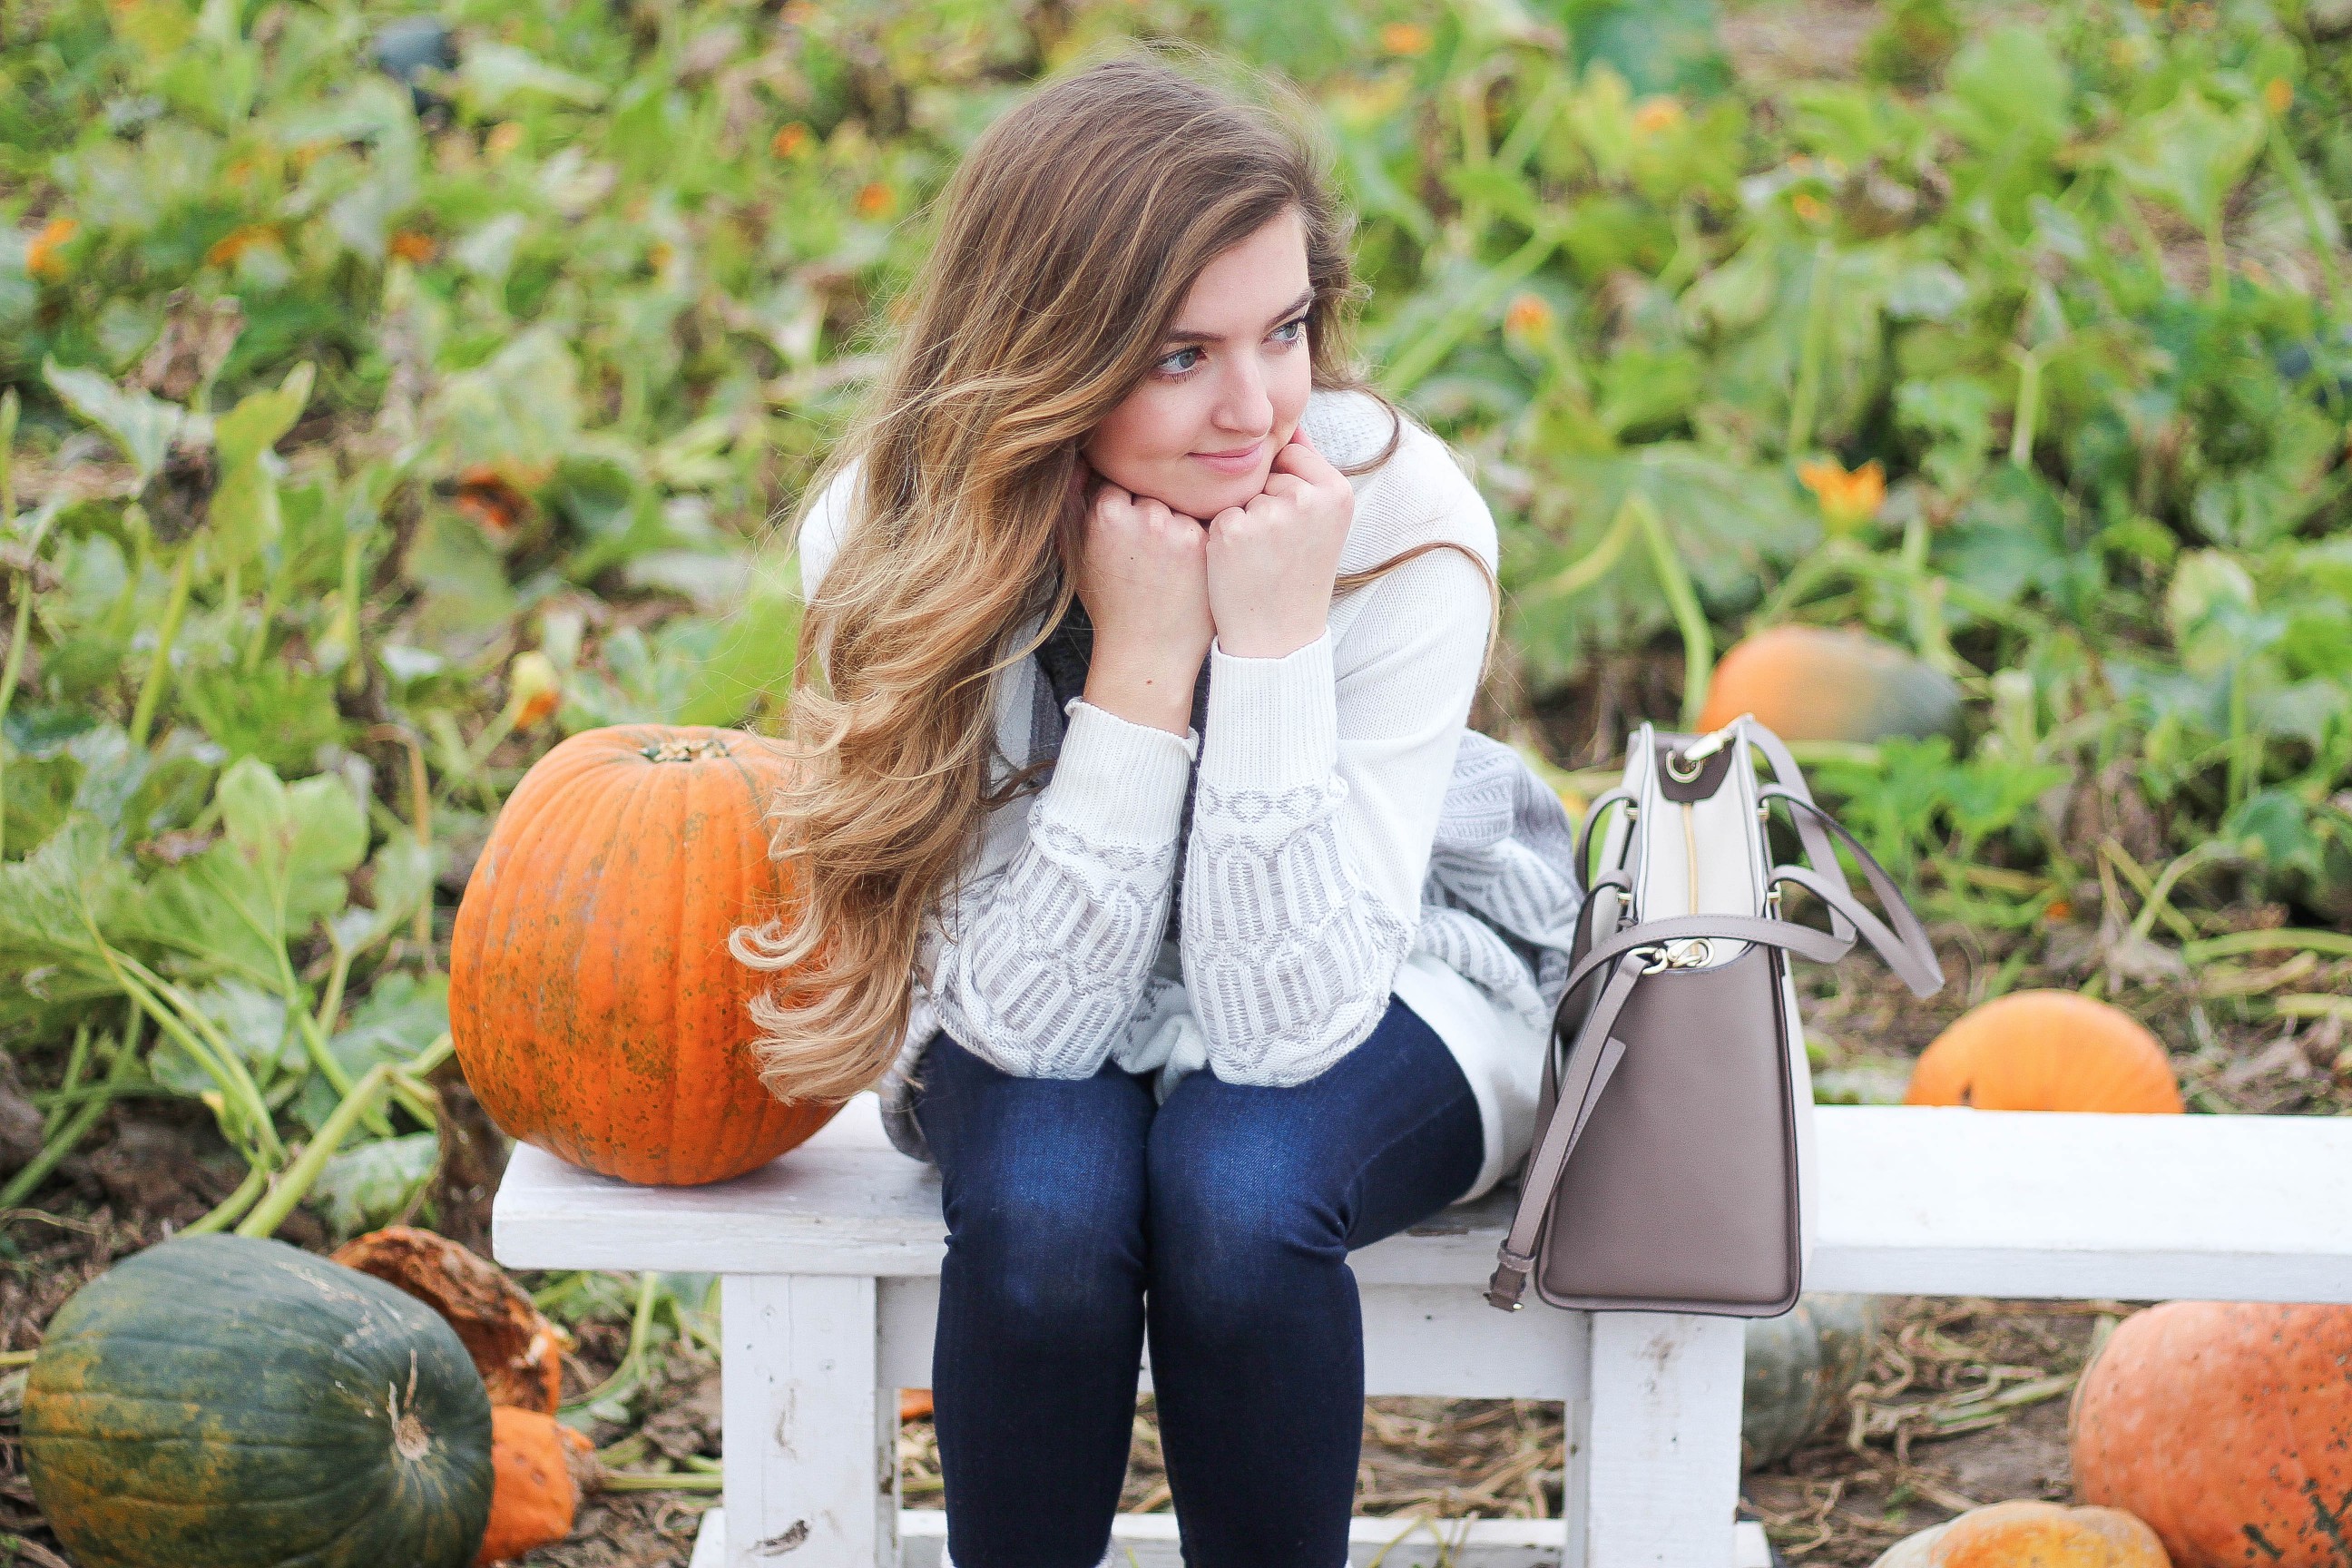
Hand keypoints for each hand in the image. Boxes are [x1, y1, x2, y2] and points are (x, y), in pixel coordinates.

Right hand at [1074, 475, 1214, 736]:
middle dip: (1154, 506)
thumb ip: (1072, 503)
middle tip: (1152, 546)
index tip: (1130, 530)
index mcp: (1105, 513)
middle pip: (1154, 485)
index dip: (1127, 501)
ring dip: (1179, 516)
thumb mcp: (1075, 553)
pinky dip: (1201, 531)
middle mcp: (1143, 515)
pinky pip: (1206, 515)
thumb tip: (1079, 459)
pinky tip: (1192, 559)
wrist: (1147, 651)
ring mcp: (1178, 527)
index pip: (1122, 477)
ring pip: (1181, 497)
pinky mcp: (1205, 543)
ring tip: (1171, 556)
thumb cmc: (1109, 602)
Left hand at [1204, 427, 1353, 658]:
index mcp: (1337, 491)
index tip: (1292, 525)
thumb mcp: (1320, 520)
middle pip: (1265, 468)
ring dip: (1242, 516)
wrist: (1278, 636)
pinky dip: (1221, 534)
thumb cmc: (1296, 573)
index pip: (1292, 451)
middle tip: (1277, 548)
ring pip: (1240, 490)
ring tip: (1259, 557)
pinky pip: (1218, 511)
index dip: (1283, 484)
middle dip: (1263, 500)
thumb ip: (1307, 470)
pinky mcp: (1232, 530)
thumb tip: (1285, 419)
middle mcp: (1307, 498)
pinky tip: (1237, 564)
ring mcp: (1269, 514)